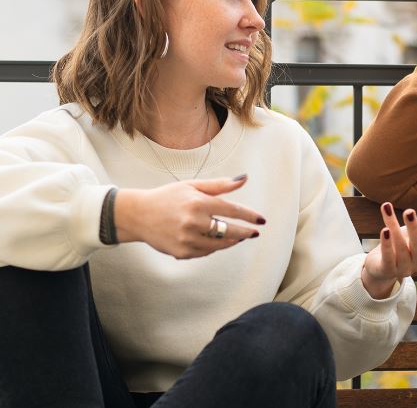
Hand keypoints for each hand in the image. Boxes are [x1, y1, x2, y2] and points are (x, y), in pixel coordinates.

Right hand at [114, 175, 265, 259]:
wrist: (138, 215)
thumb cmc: (168, 197)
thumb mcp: (193, 186)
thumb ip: (220, 185)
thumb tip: (244, 179)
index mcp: (198, 203)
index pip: (232, 210)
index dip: (249, 216)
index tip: (262, 220)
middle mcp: (194, 222)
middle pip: (229, 231)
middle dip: (245, 232)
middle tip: (254, 233)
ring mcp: (187, 239)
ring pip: (219, 245)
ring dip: (231, 241)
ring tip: (238, 237)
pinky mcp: (182, 252)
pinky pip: (206, 252)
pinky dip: (214, 247)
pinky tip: (217, 241)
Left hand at [361, 202, 416, 298]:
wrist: (383, 266)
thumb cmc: (407, 245)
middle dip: (414, 228)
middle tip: (409, 211)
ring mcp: (403, 267)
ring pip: (399, 248)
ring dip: (394, 229)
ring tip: (388, 211)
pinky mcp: (387, 269)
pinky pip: (388, 258)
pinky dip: (386, 245)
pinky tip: (383, 230)